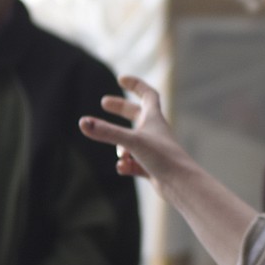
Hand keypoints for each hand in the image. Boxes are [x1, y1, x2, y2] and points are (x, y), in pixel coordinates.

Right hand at [79, 75, 259, 264]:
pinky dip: (125, 165)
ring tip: (122, 157)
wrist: (182, 184)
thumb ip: (107, 132)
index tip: (121, 79)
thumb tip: (82, 122)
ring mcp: (153, 150)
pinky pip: (133, 163)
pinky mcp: (152, 167)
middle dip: (120, 108)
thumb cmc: (162, 158)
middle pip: (137, 114)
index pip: (147, 94)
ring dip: (121, 148)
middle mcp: (155, 132)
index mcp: (154, 119)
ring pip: (131, 142)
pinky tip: (123, 169)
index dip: (136, 84)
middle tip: (104, 103)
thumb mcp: (131, 142)